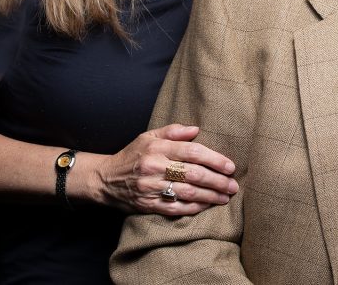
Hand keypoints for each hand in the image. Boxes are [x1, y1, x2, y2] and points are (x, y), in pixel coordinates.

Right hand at [92, 123, 237, 215]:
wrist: (105, 179)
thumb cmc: (132, 155)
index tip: (229, 166)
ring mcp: (151, 188)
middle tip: (233, 184)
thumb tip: (196, 130)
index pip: (192, 152)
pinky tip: (206, 206)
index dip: (214, 159)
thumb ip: (173, 131)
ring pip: (187, 192)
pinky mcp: (148, 205)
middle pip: (193, 173)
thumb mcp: (148, 136)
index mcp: (157, 148)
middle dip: (217, 180)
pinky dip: (194, 208)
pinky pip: (175, 208)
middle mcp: (155, 167)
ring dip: (210, 196)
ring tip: (225, 197)